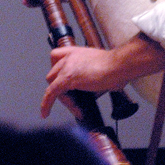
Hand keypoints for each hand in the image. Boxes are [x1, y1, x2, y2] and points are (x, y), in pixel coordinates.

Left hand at [40, 34, 164, 117]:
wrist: (119, 65)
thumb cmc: (117, 66)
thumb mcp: (101, 66)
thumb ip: (93, 74)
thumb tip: (98, 85)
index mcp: (77, 52)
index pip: (56, 57)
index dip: (56, 70)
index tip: (59, 80)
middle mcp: (69, 57)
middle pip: (53, 74)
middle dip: (60, 89)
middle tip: (74, 100)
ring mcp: (67, 67)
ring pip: (53, 85)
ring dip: (62, 99)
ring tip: (76, 108)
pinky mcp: (67, 78)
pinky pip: (51, 92)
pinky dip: (46, 103)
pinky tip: (45, 112)